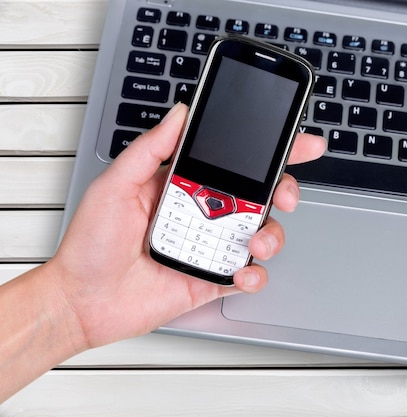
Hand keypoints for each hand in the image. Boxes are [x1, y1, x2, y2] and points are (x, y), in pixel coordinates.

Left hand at [48, 103, 325, 349]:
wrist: (81, 301)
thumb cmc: (90, 244)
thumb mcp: (116, 185)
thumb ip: (151, 148)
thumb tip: (180, 114)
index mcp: (185, 184)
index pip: (234, 161)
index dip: (271, 151)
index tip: (299, 143)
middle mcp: (203, 213)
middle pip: (259, 195)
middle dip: (284, 190)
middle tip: (283, 194)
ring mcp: (211, 246)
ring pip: (261, 233)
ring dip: (272, 235)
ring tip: (254, 241)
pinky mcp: (212, 278)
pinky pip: (248, 275)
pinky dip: (254, 276)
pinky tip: (242, 272)